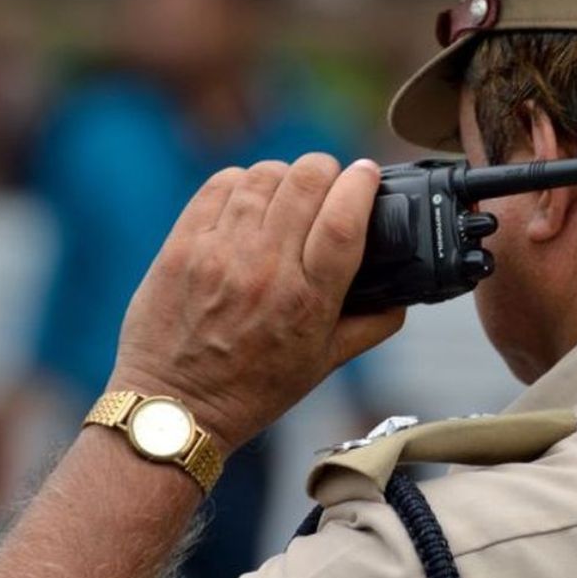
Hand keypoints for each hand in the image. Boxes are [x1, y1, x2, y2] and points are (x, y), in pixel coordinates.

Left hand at [107, 155, 403, 453]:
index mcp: (307, 301)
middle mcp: (265, 271)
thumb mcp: (324, 365)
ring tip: (288, 192)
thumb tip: (403, 296)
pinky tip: (250, 199)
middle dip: (327, 170)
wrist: (173, 407)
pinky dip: (243, 182)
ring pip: (264, 175)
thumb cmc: (252, 390)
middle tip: (329, 182)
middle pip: (306, 182)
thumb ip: (371, 327)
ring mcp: (219, 254)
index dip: (362, 183)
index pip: (344, 219)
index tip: (368, 174)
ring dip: (286, 175)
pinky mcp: (183, 245)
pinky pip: (221, 185)